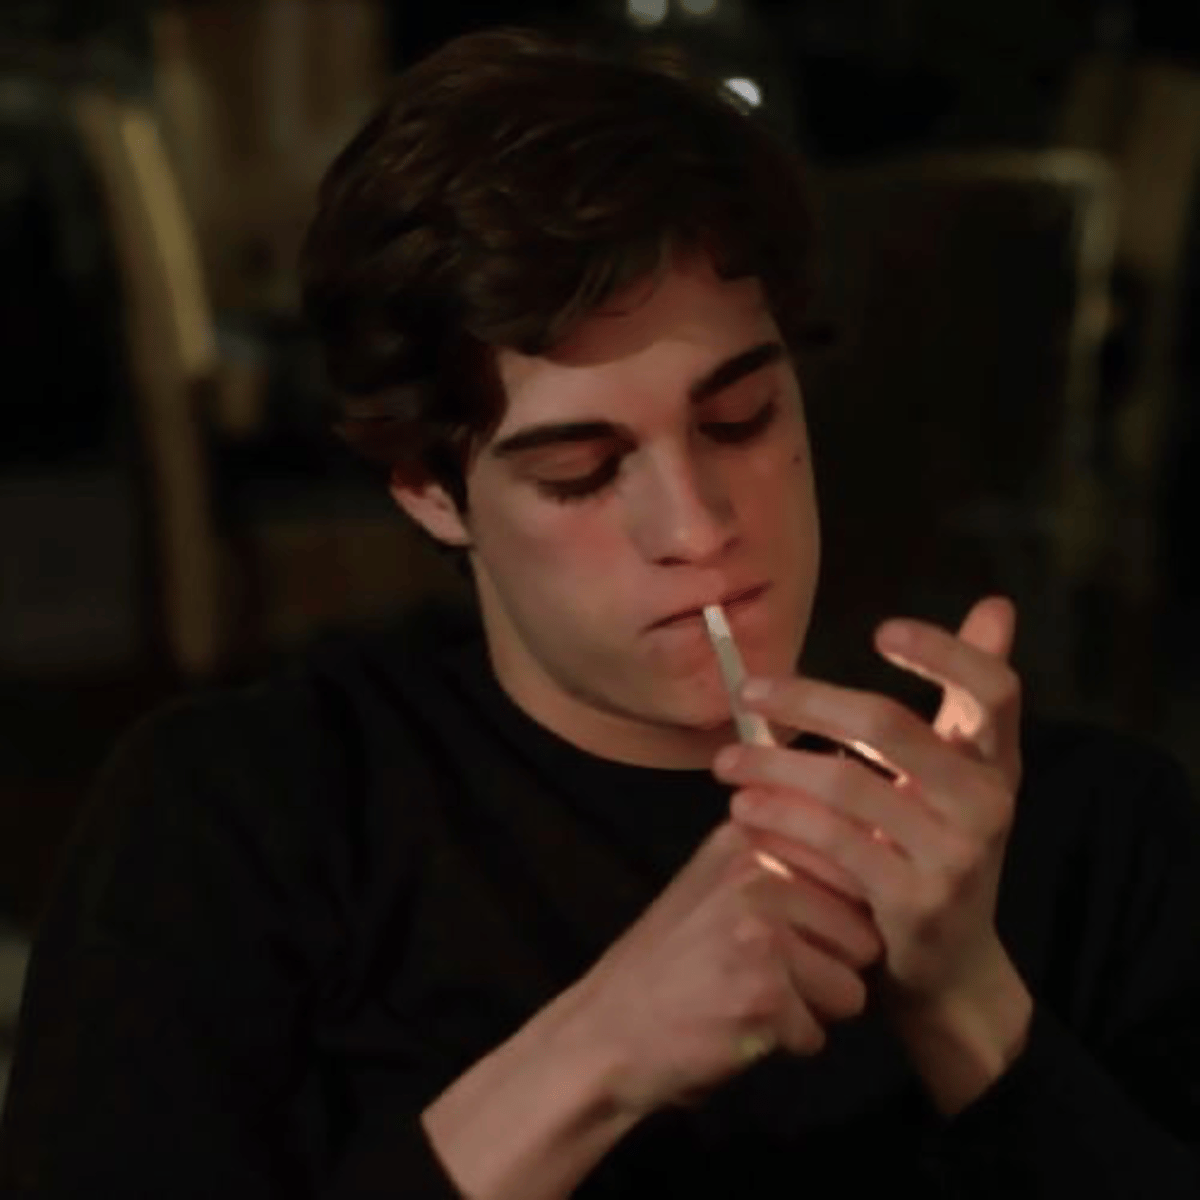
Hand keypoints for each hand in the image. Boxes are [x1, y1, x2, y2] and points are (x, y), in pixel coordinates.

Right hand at [571, 820, 882, 1116]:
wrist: (606, 1029)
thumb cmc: (672, 961)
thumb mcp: (716, 882)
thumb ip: (783, 859)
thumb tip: (874, 849)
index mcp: (747, 837)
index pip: (851, 864)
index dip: (840, 912)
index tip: (794, 932)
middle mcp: (755, 872)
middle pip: (862, 931)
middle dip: (830, 965)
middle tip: (768, 974)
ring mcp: (759, 929)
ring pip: (850, 986)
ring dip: (813, 1007)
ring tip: (755, 999)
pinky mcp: (764, 991)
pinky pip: (819, 1031)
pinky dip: (787, 1042)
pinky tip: (740, 1027)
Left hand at [712, 596, 1021, 1012]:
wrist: (950, 964)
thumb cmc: (940, 846)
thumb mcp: (962, 772)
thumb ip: (964, 697)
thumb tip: (995, 604)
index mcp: (995, 761)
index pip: (993, 689)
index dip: (944, 653)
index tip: (880, 630)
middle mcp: (987, 802)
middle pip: (887, 725)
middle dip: (806, 701)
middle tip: (747, 691)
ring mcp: (954, 854)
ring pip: (844, 784)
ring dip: (772, 764)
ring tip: (725, 761)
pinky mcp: (912, 899)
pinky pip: (829, 842)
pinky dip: (779, 820)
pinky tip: (744, 811)